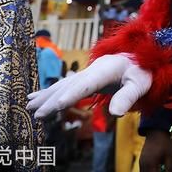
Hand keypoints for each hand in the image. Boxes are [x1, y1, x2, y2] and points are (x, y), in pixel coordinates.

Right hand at [27, 54, 150, 117]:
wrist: (140, 58)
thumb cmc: (142, 71)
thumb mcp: (141, 84)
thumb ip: (128, 97)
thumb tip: (117, 113)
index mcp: (106, 69)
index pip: (87, 84)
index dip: (72, 94)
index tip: (57, 104)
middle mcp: (92, 69)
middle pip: (69, 85)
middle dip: (52, 99)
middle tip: (37, 114)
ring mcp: (86, 73)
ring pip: (62, 85)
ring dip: (46, 96)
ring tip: (29, 107)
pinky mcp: (84, 78)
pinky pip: (64, 85)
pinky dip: (49, 92)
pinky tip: (35, 98)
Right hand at [140, 130, 171, 171]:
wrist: (155, 131)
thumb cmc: (164, 142)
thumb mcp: (170, 154)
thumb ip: (170, 167)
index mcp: (151, 164)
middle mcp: (144, 165)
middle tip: (162, 171)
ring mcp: (141, 163)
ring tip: (159, 170)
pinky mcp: (141, 161)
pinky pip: (143, 171)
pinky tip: (155, 170)